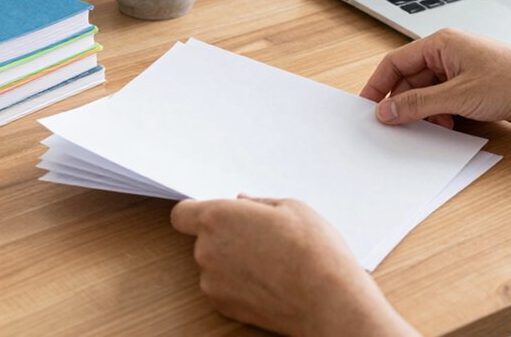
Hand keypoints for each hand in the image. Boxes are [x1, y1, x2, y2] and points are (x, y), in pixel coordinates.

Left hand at [171, 196, 417, 335]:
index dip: (196, 213)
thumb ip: (258, 204)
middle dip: (225, 235)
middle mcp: (207, 250)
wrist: (328, 299)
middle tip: (260, 235)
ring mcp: (212, 282)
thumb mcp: (292, 208)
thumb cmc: (313, 250)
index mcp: (218, 218)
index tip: (213, 215)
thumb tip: (243, 204)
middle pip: (202, 239)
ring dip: (232, 261)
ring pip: (214, 264)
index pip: (182, 213)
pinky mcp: (223, 307)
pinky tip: (268, 280)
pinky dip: (238, 284)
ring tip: (270, 260)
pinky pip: (223, 287)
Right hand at [360, 28, 510, 128]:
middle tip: (396, 126)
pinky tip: (451, 127)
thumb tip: (386, 110)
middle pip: (409, 81)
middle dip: (404, 104)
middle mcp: (448, 55)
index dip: (378, 85)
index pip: (395, 63)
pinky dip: (442, 117)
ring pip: (427, 95)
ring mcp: (460, 72)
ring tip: (434, 126)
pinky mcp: (472, 89)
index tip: (367, 107)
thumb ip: (418, 104)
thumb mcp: (458, 96)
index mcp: (440, 44)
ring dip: (426, 113)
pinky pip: (444, 103)